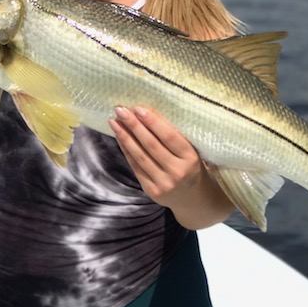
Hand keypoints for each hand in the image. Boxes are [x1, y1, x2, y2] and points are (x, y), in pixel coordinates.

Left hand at [109, 106, 234, 228]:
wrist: (193, 198)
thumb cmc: (191, 165)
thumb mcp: (190, 150)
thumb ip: (173, 135)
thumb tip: (147, 112)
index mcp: (191, 158)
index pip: (169, 137)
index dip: (152, 122)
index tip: (138, 108)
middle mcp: (178, 172)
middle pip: (151, 145)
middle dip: (134, 126)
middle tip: (120, 110)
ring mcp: (164, 184)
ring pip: (140, 156)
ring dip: (125, 137)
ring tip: (114, 122)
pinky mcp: (152, 191)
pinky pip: (136, 167)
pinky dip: (126, 150)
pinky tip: (120, 137)